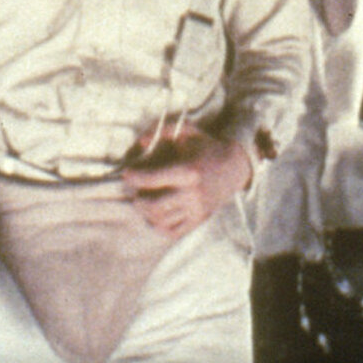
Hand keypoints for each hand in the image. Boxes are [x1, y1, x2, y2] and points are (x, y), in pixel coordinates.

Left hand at [122, 125, 251, 239]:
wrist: (235, 167)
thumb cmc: (206, 148)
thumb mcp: (187, 132)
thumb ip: (163, 131)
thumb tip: (141, 142)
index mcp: (187, 171)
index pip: (152, 180)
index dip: (134, 177)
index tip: (127, 173)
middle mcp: (192, 194)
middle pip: (153, 206)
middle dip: (138, 198)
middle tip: (136, 191)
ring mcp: (196, 210)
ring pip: (160, 220)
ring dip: (146, 212)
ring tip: (144, 201)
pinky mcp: (199, 220)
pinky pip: (173, 231)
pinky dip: (159, 225)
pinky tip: (156, 214)